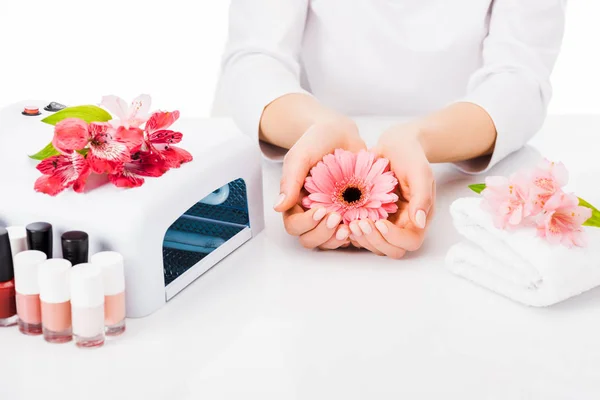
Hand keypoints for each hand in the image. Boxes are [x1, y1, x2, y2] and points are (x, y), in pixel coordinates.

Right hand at [275, 118, 366, 249]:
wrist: (340, 134)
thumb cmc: (316, 142)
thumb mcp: (300, 156)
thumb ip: (290, 181)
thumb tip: (278, 207)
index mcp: (295, 202)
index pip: (294, 226)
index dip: (306, 224)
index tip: (321, 210)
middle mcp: (311, 214)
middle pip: (310, 240)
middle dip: (323, 234)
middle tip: (336, 218)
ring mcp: (330, 216)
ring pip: (329, 242)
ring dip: (338, 239)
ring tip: (351, 226)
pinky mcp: (349, 215)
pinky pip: (350, 234)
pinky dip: (356, 233)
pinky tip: (364, 223)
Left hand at [348, 124, 434, 258]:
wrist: (395, 144)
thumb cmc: (410, 155)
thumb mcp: (420, 172)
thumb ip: (422, 197)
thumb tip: (420, 222)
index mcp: (418, 218)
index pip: (410, 242)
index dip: (394, 238)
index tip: (379, 222)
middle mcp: (402, 224)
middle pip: (391, 249)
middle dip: (374, 240)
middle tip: (359, 224)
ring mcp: (386, 222)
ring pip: (374, 245)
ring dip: (361, 238)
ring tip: (349, 223)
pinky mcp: (371, 217)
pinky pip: (362, 233)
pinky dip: (352, 231)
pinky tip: (342, 219)